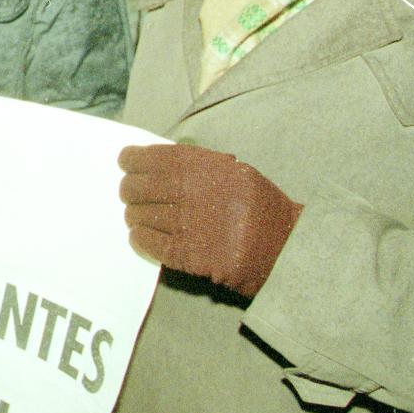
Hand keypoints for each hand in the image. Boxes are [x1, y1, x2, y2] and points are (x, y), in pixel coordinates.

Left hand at [118, 143, 302, 297]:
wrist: (288, 249)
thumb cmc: (261, 208)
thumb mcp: (236, 173)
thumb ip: (199, 167)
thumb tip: (156, 162)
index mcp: (208, 167)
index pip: (155, 157)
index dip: (133, 159)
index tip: (125, 162)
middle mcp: (195, 191)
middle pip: (140, 187)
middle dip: (129, 190)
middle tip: (129, 194)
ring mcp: (191, 224)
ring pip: (141, 215)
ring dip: (134, 215)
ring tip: (136, 216)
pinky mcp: (191, 255)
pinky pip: (151, 243)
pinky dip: (140, 238)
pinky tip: (140, 236)